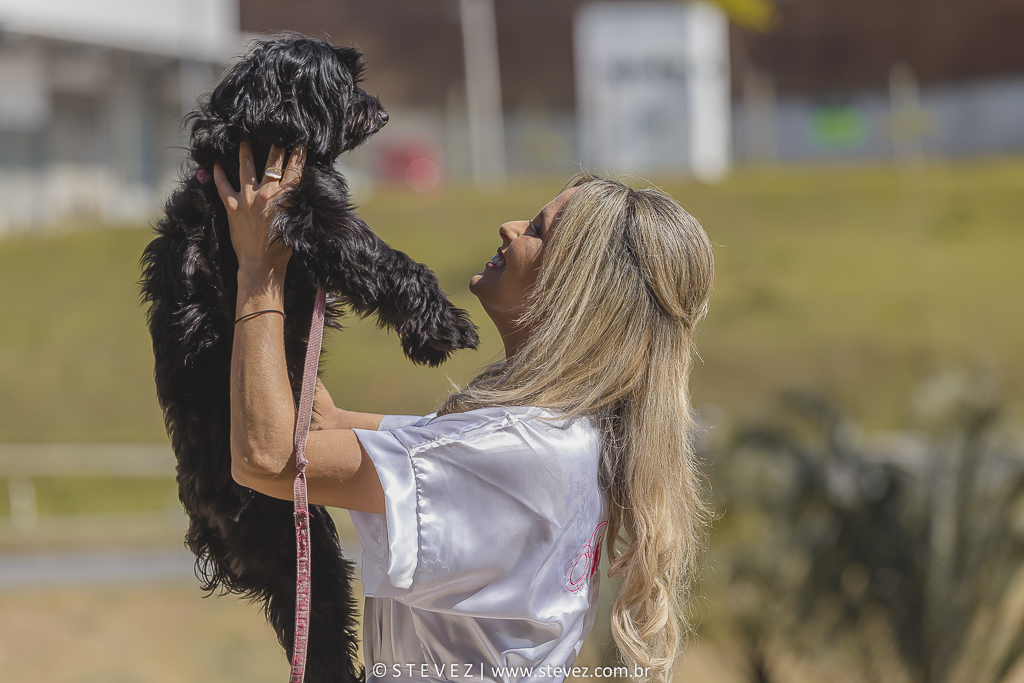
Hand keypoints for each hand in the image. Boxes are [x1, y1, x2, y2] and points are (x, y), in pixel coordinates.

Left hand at [214, 142, 305, 272]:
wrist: (261, 265)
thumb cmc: (282, 249)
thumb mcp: (295, 222)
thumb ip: (295, 203)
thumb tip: (297, 188)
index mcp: (285, 197)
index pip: (294, 169)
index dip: (298, 154)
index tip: (300, 141)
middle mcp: (266, 193)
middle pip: (273, 162)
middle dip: (277, 145)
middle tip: (277, 132)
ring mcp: (247, 198)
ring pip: (247, 166)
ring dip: (246, 150)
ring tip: (244, 138)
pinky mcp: (232, 206)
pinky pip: (222, 185)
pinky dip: (218, 173)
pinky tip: (215, 162)